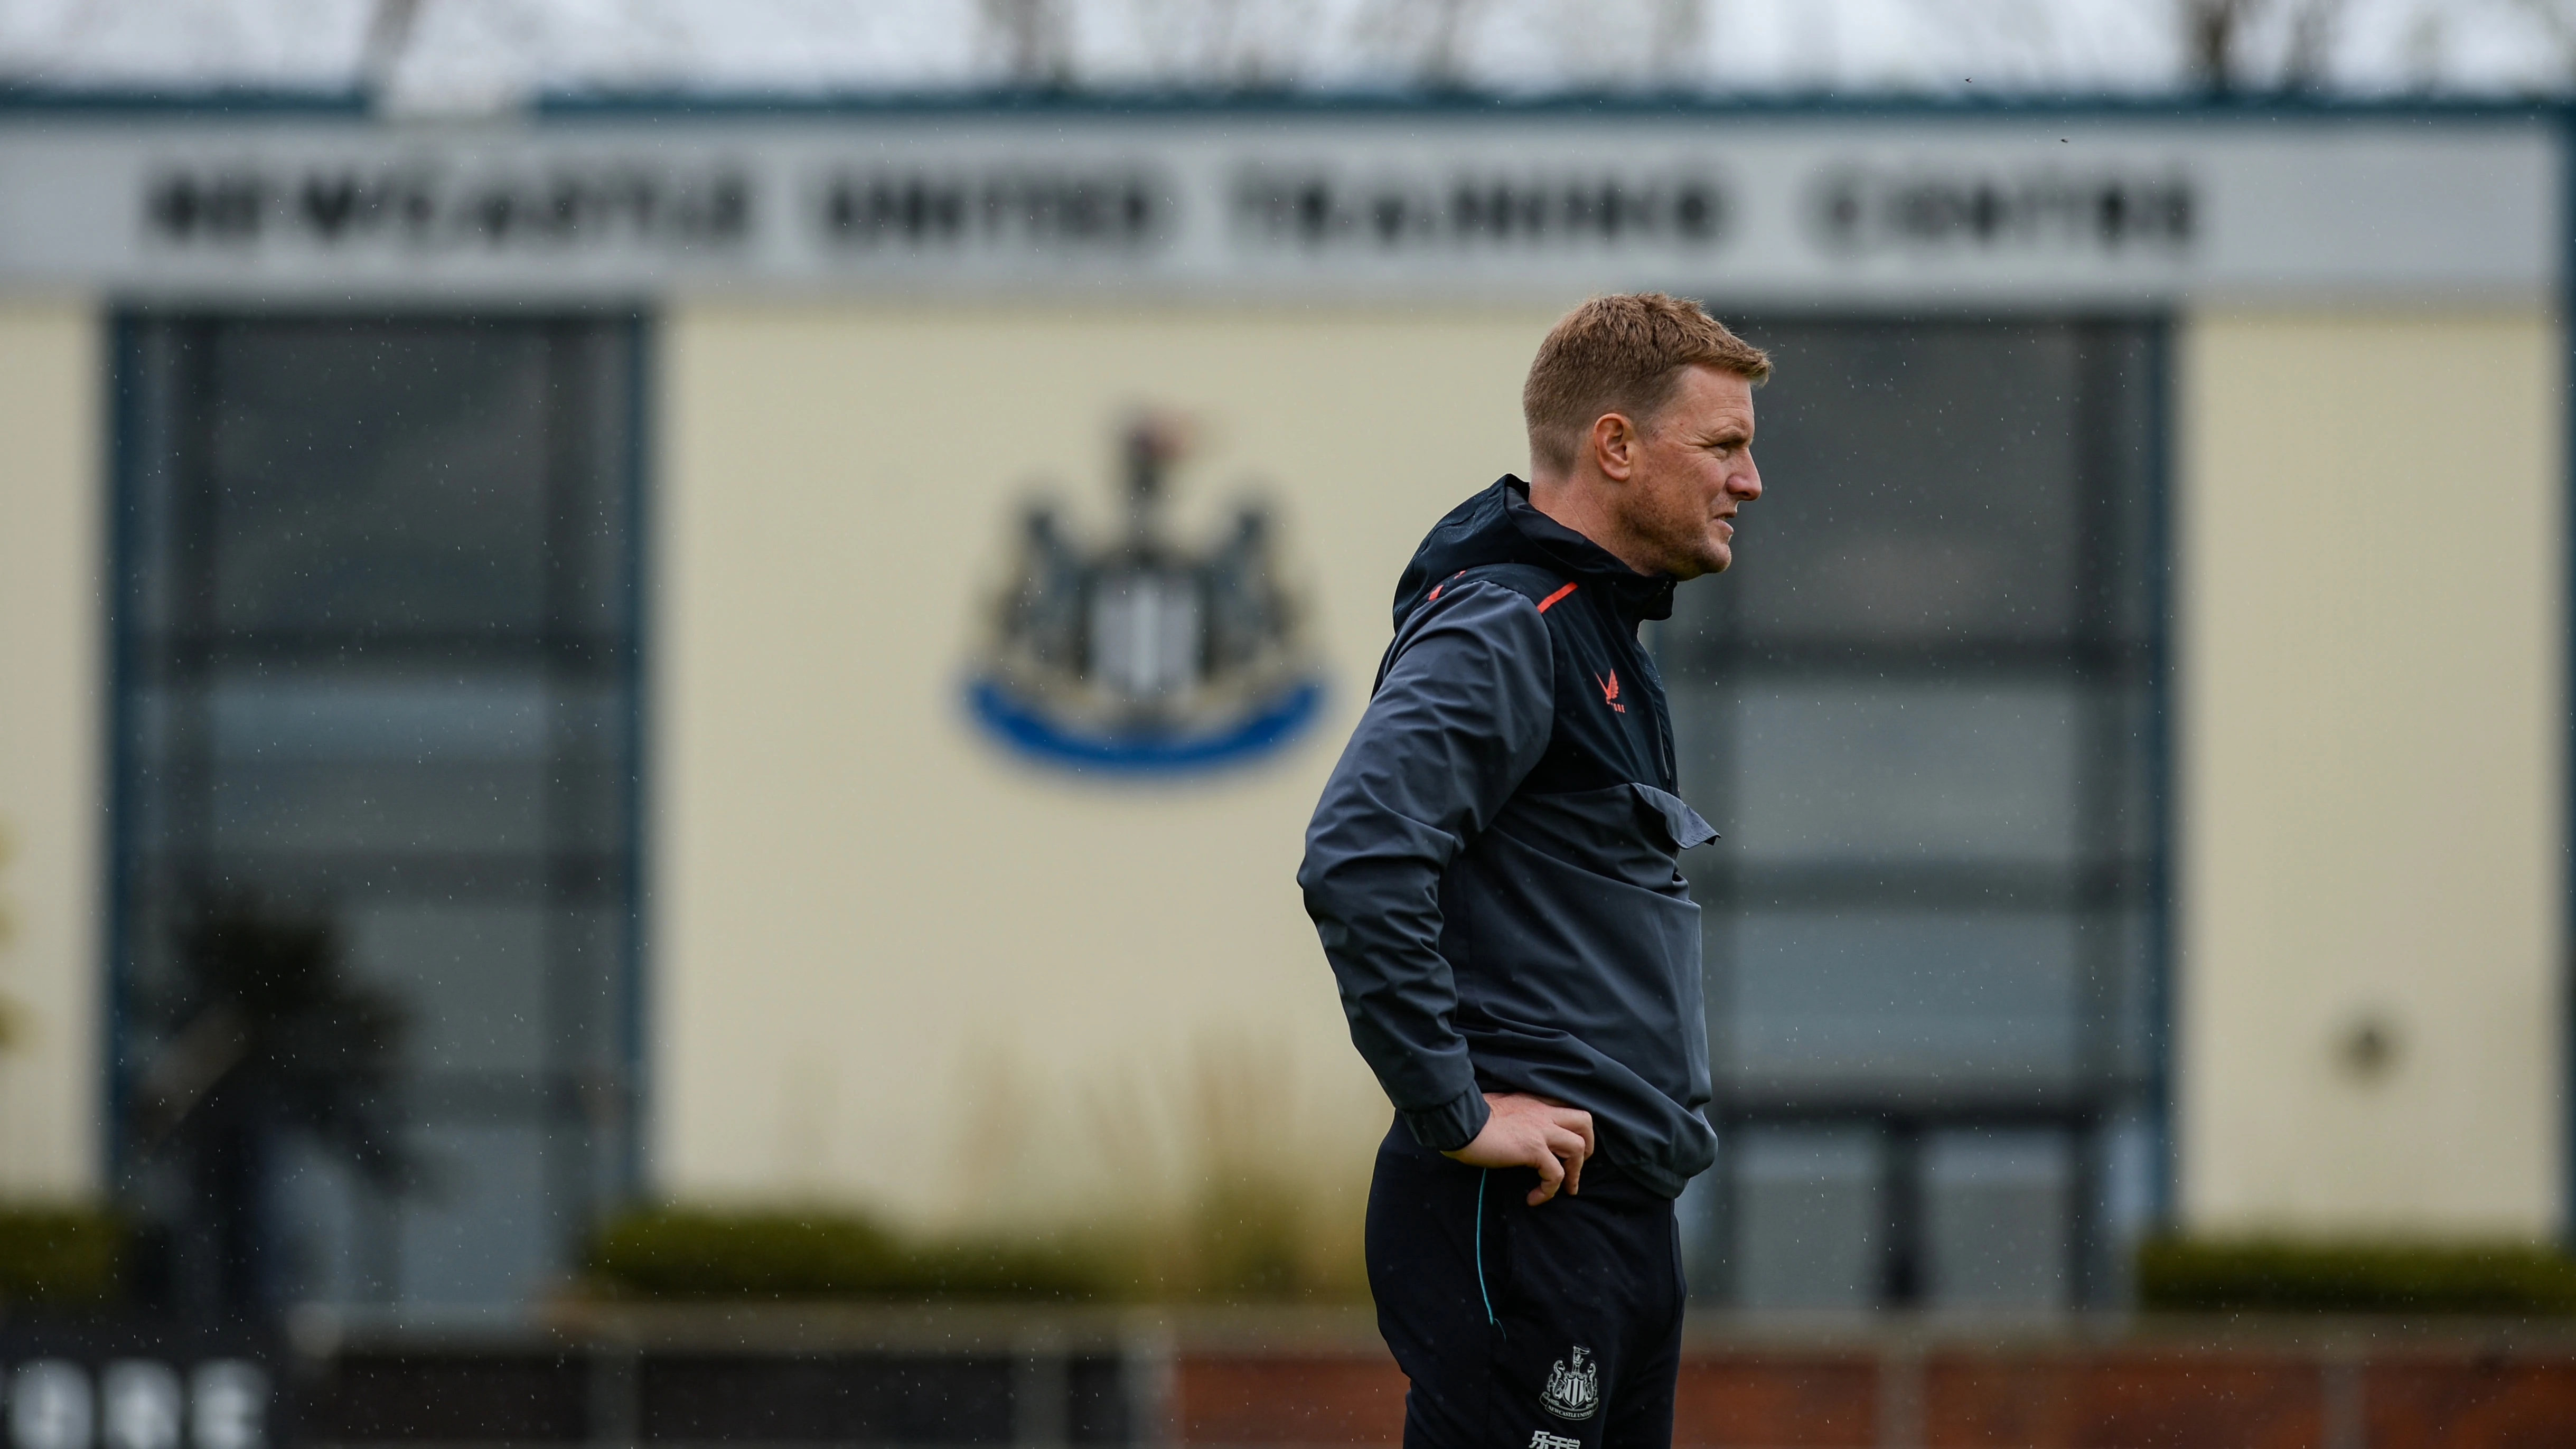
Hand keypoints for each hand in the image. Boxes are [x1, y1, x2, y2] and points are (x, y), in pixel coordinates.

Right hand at [1442, 1092, 1593, 1203]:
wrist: (1459, 1121)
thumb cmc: (1470, 1116)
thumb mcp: (1498, 1107)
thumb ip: (1513, 1116)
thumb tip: (1513, 1133)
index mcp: (1534, 1101)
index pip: (1566, 1106)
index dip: (1573, 1126)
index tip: (1566, 1146)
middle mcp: (1543, 1112)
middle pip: (1585, 1121)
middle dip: (1588, 1145)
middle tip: (1577, 1164)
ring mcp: (1541, 1130)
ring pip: (1578, 1148)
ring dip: (1575, 1172)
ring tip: (1564, 1188)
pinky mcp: (1534, 1149)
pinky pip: (1556, 1174)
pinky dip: (1549, 1190)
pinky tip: (1534, 1198)